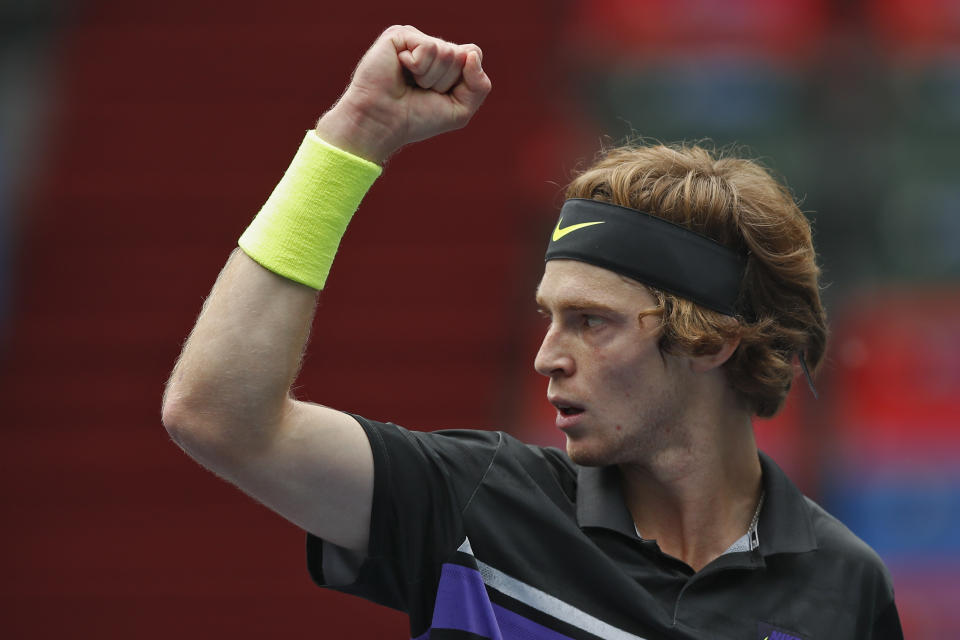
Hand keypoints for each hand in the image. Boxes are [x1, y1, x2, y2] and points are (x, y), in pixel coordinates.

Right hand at [316, 25, 491, 162]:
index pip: (473, 54)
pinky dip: (418, 67)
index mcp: (444, 62)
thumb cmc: (416, 119)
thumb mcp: (460, 110)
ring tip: (411, 83)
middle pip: (461, 54)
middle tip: (421, 91)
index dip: (464, 79)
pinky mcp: (399, 35)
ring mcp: (414, 39)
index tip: (440, 95)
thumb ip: (480, 85)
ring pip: (447, 52)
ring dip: (431, 77)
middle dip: (446, 81)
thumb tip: (471, 54)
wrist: (383, 123)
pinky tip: (401, 71)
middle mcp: (430, 48)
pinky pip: (428, 47)